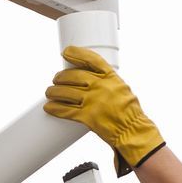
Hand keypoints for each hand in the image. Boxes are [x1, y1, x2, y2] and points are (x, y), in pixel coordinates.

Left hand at [44, 45, 165, 173]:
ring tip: (50, 92)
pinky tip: (49, 107)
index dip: (76, 53)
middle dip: (60, 77)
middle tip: (56, 79)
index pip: (91, 59)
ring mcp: (93, 101)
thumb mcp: (122, 88)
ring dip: (53, 91)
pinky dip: (54, 108)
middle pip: (73, 75)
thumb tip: (89, 77)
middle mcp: (100, 86)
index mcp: (110, 77)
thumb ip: (106, 81)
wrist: (133, 130)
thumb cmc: (129, 110)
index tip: (66, 52)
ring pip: (65, 92)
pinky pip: (65, 110)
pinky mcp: (87, 117)